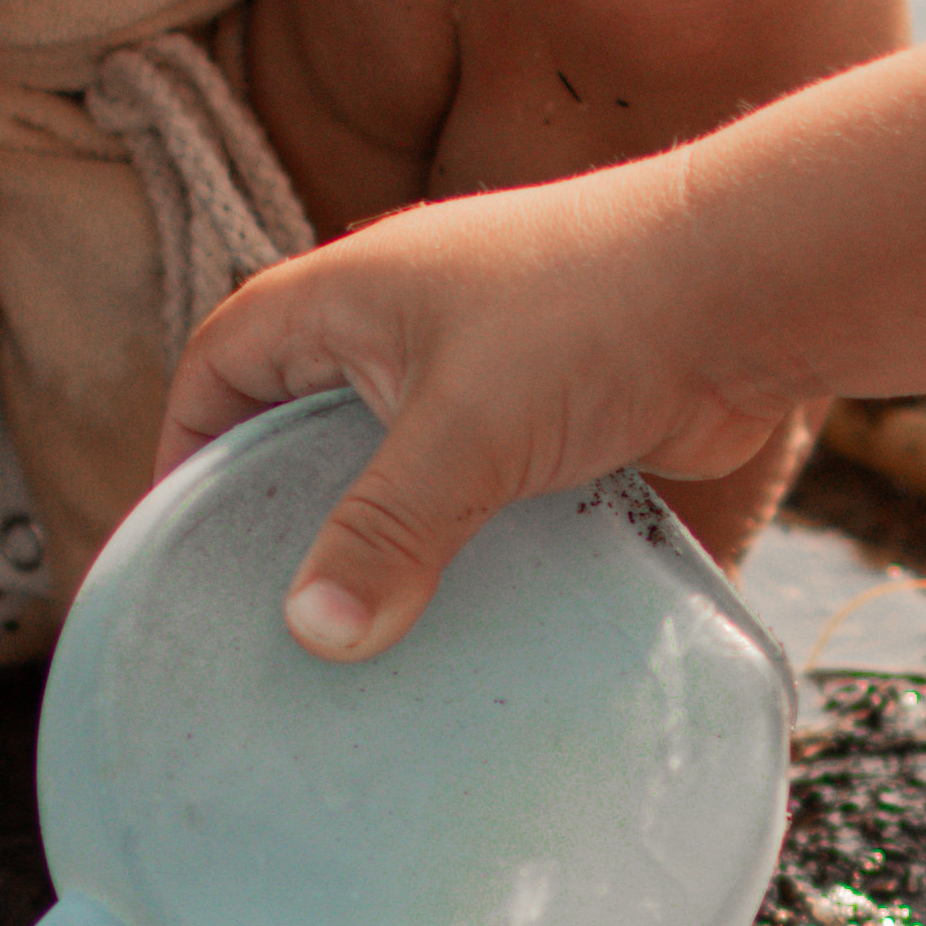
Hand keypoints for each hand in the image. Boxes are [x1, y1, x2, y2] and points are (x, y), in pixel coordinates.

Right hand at [158, 155, 788, 659]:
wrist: (749, 289)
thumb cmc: (593, 319)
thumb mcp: (463, 432)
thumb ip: (383, 533)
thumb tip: (312, 635)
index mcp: (349, 291)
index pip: (223, 361)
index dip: (186, 445)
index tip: (176, 544)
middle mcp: (403, 321)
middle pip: (299, 417)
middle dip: (274, 505)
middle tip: (255, 607)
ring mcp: (480, 366)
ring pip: (394, 461)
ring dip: (375, 534)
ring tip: (349, 631)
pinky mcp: (549, 414)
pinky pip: (472, 490)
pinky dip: (455, 545)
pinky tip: (453, 618)